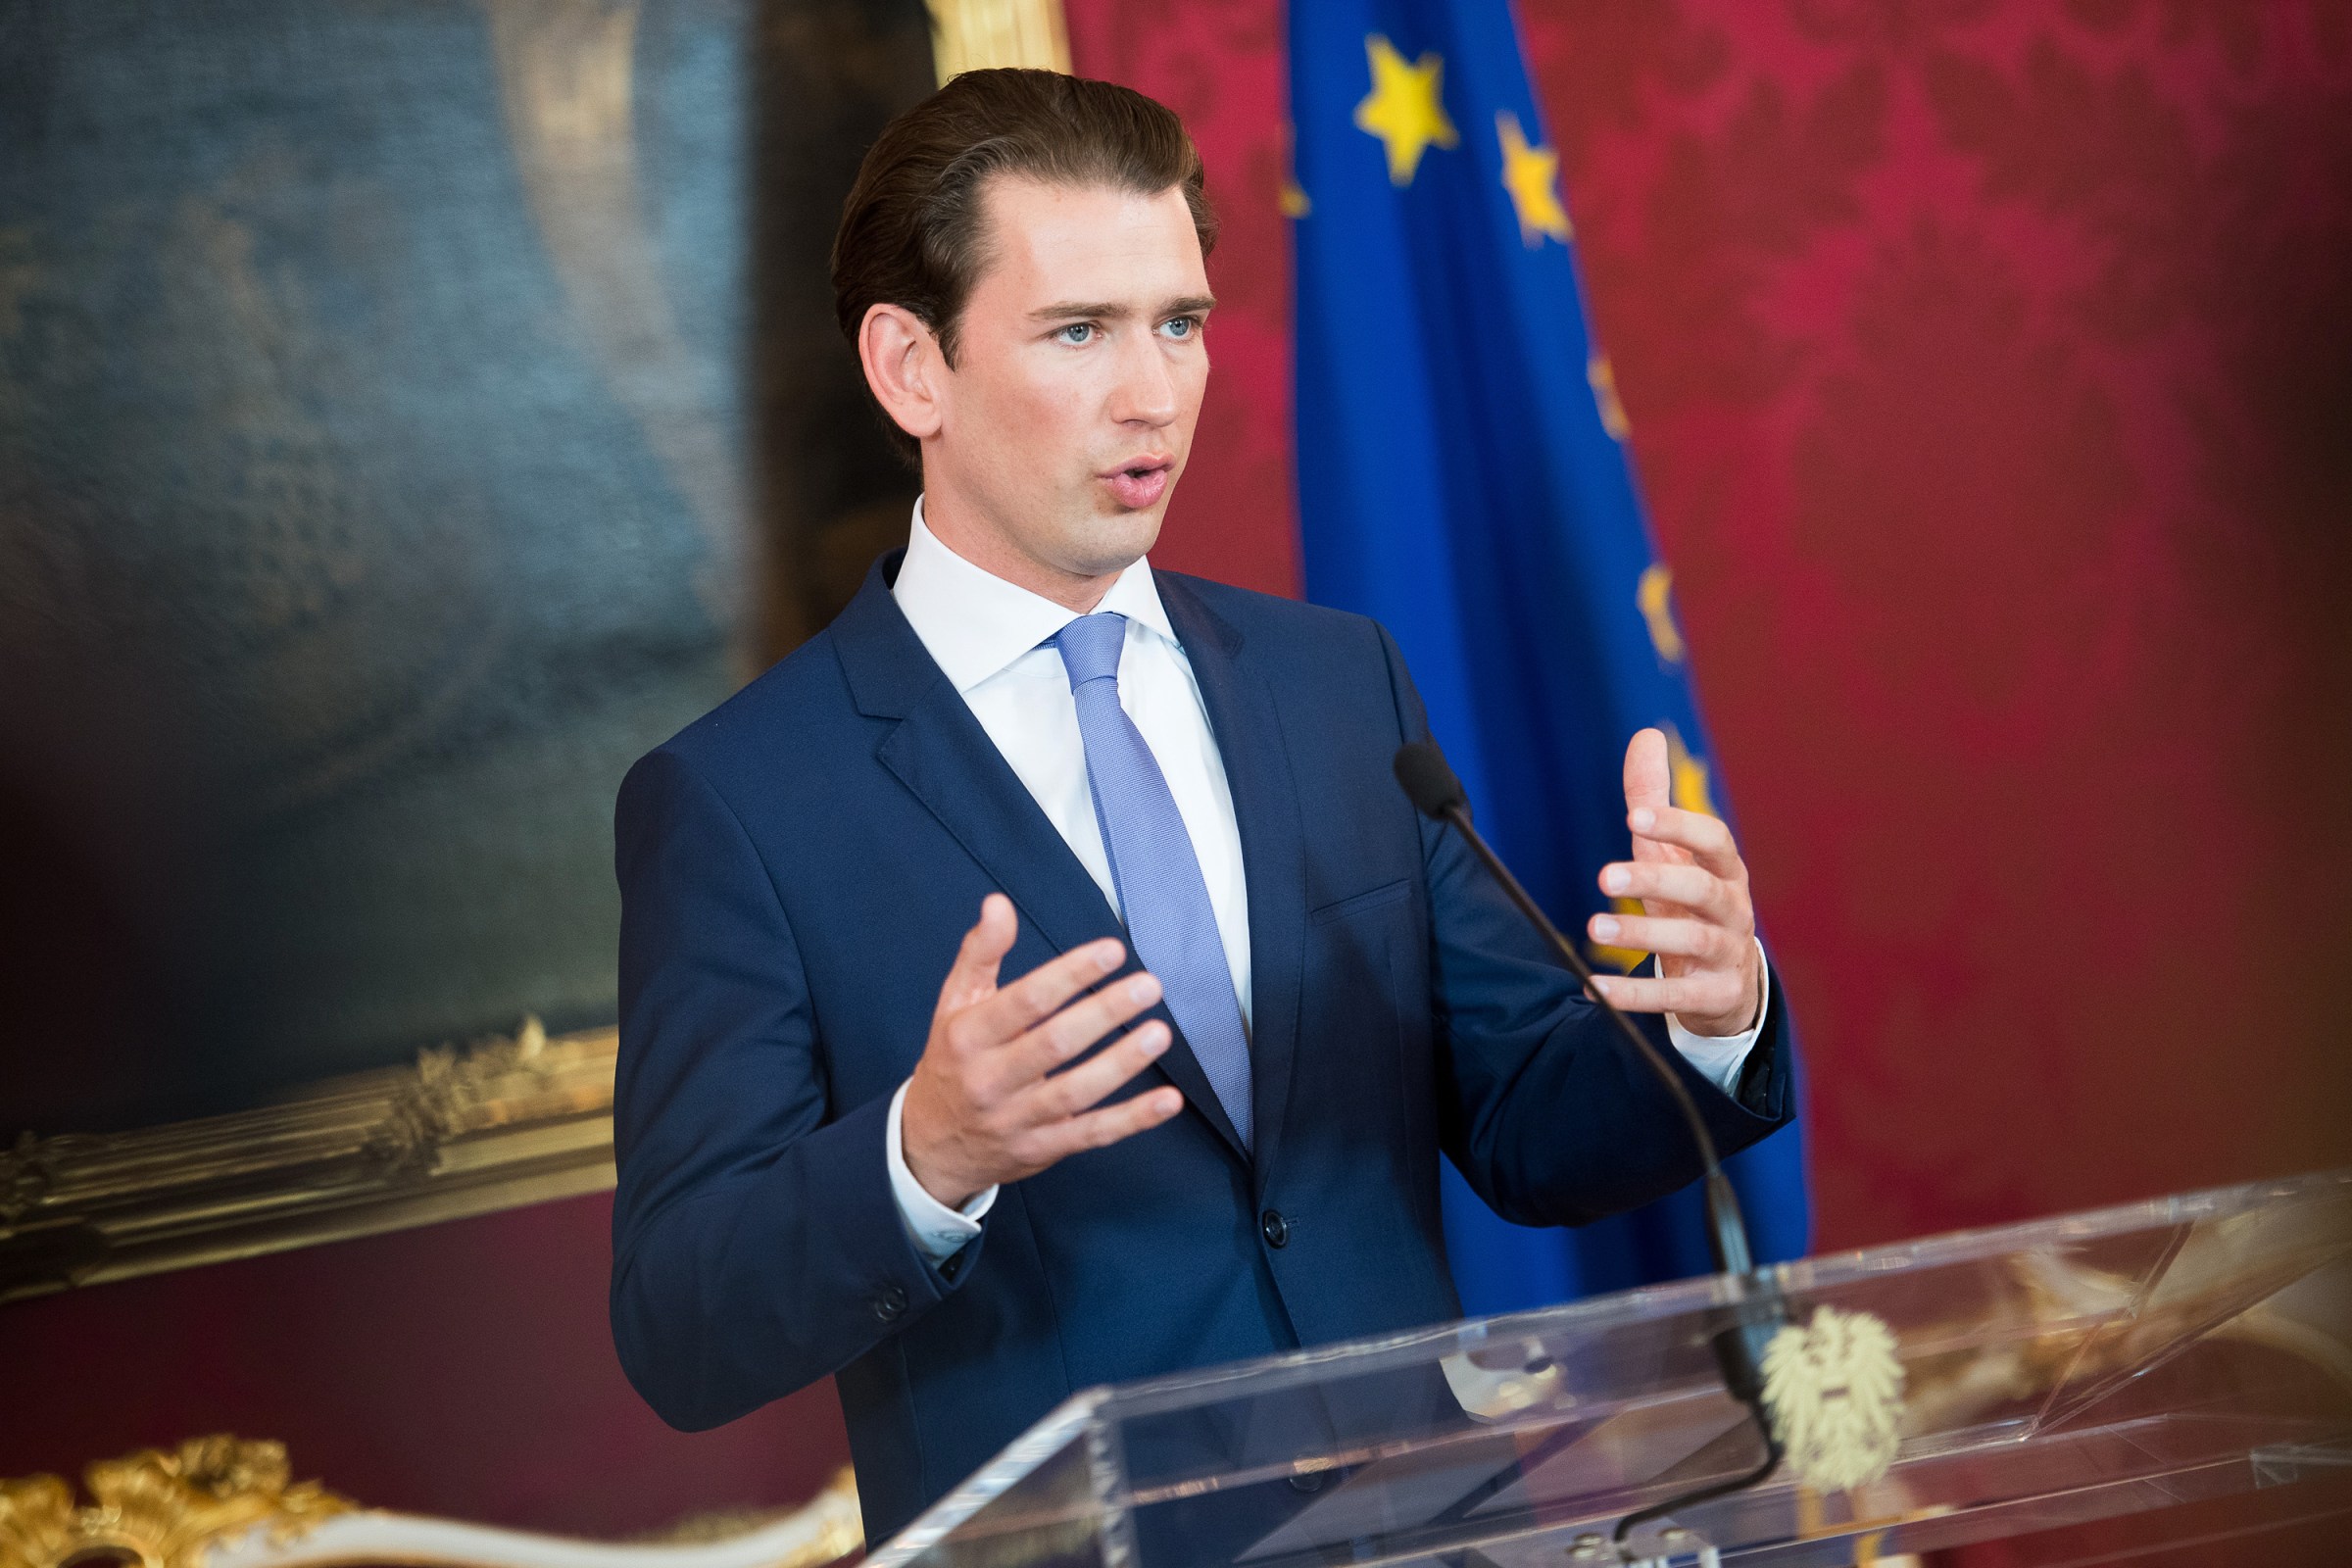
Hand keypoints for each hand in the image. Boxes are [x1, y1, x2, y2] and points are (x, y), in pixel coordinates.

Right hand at [902, 894, 1183, 1208]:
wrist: (930, 1145)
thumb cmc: (952, 1061)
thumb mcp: (954, 1004)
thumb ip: (981, 952)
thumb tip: (999, 903)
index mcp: (968, 1037)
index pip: (1024, 1001)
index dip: (1070, 974)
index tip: (1112, 951)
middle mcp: (989, 1080)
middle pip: (1053, 1044)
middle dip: (1104, 1013)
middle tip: (1147, 986)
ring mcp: (1016, 1120)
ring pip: (1075, 1092)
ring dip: (1121, 1063)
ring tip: (1159, 1032)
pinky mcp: (1041, 1150)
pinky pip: (1092, 1134)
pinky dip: (1133, 1120)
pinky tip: (1167, 1100)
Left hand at [1583, 728, 1763, 1037]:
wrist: (1727, 984)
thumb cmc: (1691, 904)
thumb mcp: (1672, 853)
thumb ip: (1654, 799)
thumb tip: (1646, 735)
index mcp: (1725, 869)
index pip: (1714, 839)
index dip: (1679, 824)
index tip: (1635, 815)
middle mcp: (1733, 908)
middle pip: (1703, 889)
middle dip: (1656, 879)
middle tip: (1605, 876)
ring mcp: (1729, 953)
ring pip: (1694, 939)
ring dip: (1644, 932)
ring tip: (1592, 926)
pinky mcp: (1717, 995)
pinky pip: (1679, 996)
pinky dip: (1638, 995)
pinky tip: (1596, 988)